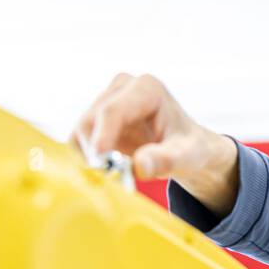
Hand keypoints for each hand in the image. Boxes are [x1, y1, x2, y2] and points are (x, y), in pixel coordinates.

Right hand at [74, 73, 239, 215]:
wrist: (186, 148)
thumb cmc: (189, 149)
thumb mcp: (186, 157)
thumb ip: (165, 161)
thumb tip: (139, 167)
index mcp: (146, 88)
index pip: (112, 112)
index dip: (101, 139)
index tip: (98, 165)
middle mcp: (122, 87)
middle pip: (91, 121)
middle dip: (96, 154)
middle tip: (109, 181)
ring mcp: (106, 99)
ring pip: (81, 131)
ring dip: (90, 158)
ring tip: (115, 176)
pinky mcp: (96, 117)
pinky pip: (78, 140)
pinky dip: (87, 159)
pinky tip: (106, 171)